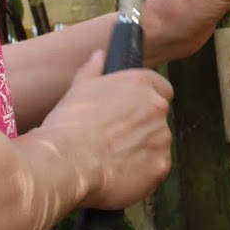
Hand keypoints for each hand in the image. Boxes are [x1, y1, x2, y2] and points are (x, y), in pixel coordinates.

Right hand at [38, 51, 174, 211]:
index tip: (132, 111)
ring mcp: (162, 138)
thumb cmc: (68, 124)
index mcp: (140, 84)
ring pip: (157, 143)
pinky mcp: (161, 166)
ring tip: (113, 158)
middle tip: (115, 138)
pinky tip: (119, 173)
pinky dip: (142, 172)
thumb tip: (99, 56)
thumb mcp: (78, 89)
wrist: (67, 163)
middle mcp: (157, 107)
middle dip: (142, 127)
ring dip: (142, 149)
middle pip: (158, 118)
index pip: (162, 88)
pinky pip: (155, 168)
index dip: (147, 100)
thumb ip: (94, 70)